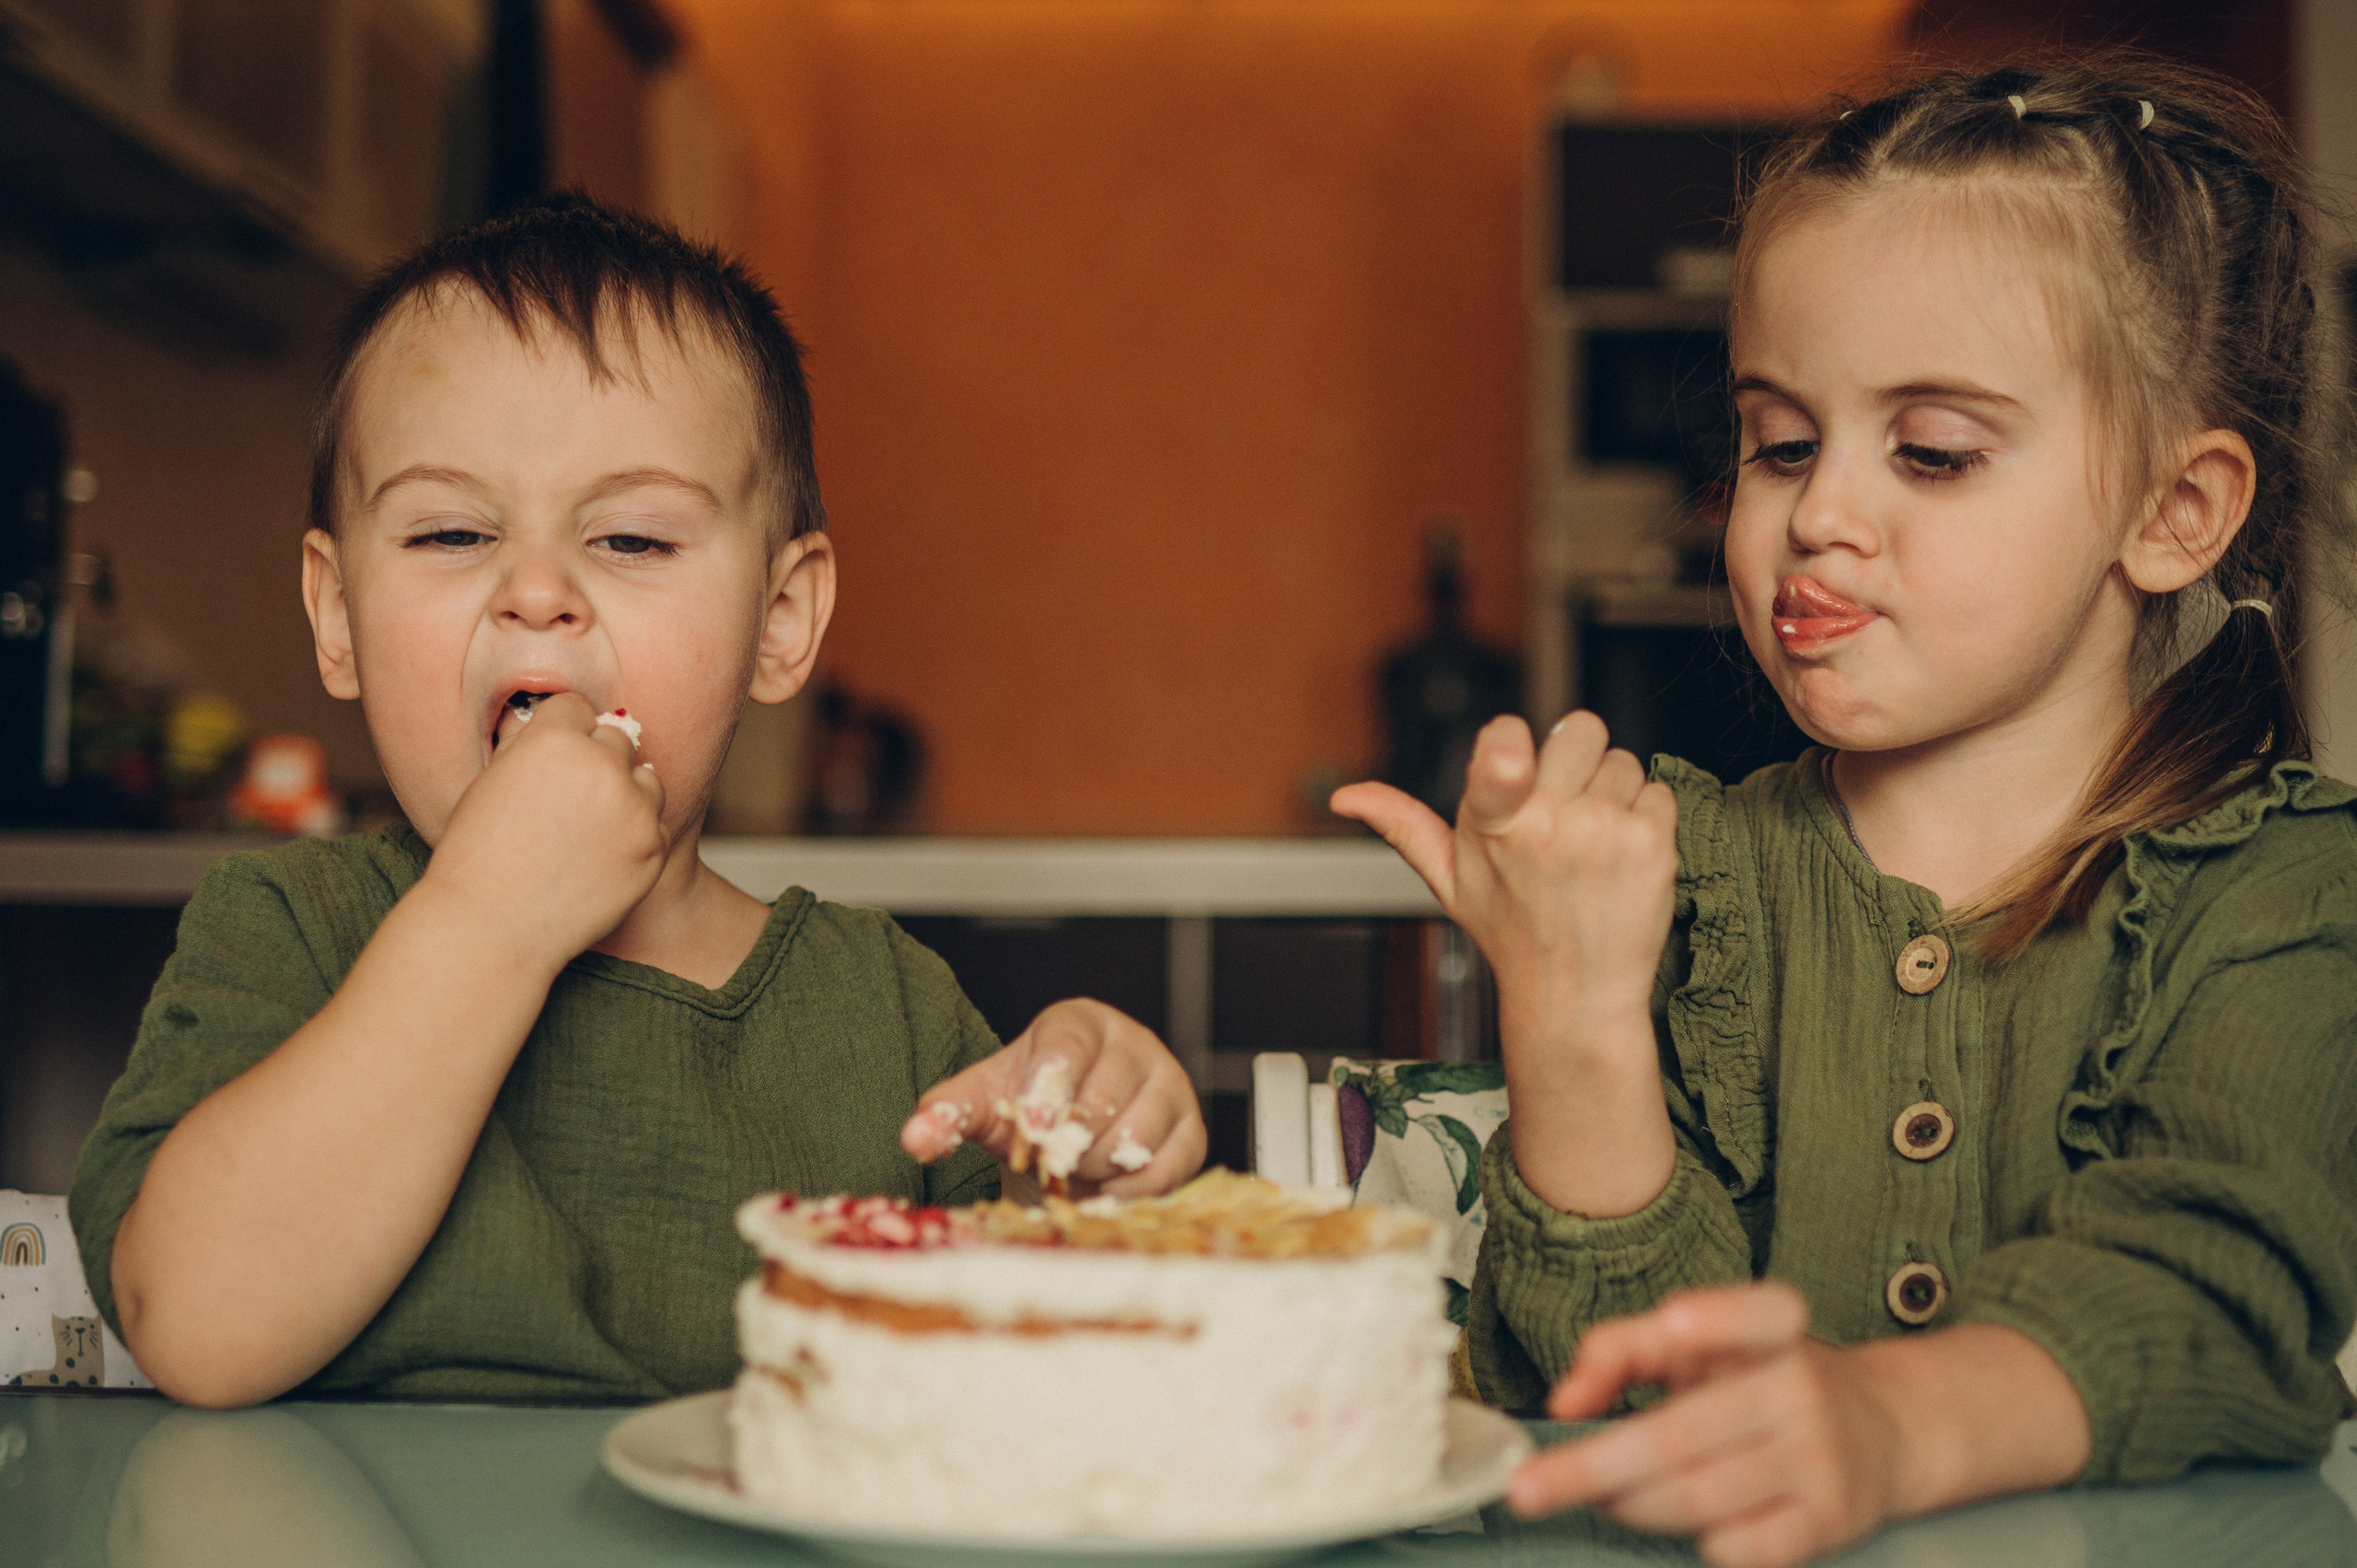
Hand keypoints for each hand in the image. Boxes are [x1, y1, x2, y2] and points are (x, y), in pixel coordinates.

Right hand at [418, 692, 667, 971]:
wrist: (492, 927)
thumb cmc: (479, 858)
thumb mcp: (491, 780)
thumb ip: (529, 744)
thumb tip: (561, 721)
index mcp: (554, 739)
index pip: (576, 707)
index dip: (562, 732)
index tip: (553, 757)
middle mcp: (602, 765)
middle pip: (616, 738)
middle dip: (595, 759)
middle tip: (568, 798)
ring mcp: (635, 808)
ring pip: (646, 779)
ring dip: (625, 794)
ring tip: (585, 828)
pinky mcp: (654, 848)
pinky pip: (656, 825)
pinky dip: (635, 837)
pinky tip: (599, 857)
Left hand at [900, 999, 1207, 1196]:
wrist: (1074, 1126)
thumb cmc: (1030, 1103)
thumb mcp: (985, 1102)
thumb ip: (948, 1113)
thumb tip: (915, 1138)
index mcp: (1080, 1023)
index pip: (1068, 1049)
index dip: (1048, 1091)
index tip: (1030, 1129)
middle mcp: (1133, 1044)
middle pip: (1102, 1102)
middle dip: (1063, 1145)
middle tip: (1046, 1159)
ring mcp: (1171, 1084)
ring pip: (1134, 1139)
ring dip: (1093, 1170)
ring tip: (1076, 1166)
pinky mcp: (1193, 1131)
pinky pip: (1163, 1170)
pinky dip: (1127, 1190)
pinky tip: (1105, 1183)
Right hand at [1333, 714, 1679, 1214]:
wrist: (1576, 994)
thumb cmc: (1512, 932)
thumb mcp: (1449, 879)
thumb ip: (1402, 824)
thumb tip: (1345, 796)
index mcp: (1493, 823)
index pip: (1503, 745)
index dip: (1513, 739)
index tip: (1513, 756)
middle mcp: (1549, 824)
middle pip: (1580, 728)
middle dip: (1576, 760)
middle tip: (1564, 811)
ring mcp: (1605, 831)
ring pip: (1623, 761)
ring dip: (1612, 793)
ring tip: (1592, 845)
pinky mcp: (1652, 843)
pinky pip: (1658, 791)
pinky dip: (1646, 818)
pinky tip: (1621, 858)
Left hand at [1505, 1281, 1902, 1567]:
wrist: (1884, 1431)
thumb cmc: (1760, 1380)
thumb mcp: (1701, 1344)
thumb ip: (1622, 1349)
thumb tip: (1565, 1401)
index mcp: (1773, 1329)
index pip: (1755, 1314)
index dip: (1717, 1318)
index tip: (1676, 1322)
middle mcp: (1800, 1388)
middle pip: (1680, 1434)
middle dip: (1593, 1467)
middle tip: (1527, 1488)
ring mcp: (1820, 1458)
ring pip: (1695, 1496)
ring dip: (1628, 1504)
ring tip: (1600, 1495)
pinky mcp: (1831, 1519)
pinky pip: (1741, 1547)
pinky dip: (1701, 1542)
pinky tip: (1691, 1524)